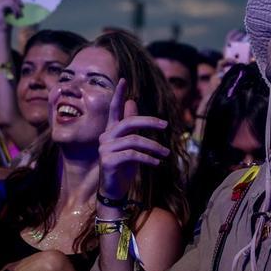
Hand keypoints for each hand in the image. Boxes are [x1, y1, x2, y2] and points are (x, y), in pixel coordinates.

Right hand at [98, 79, 168, 199]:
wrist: (114, 190)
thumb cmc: (124, 166)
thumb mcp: (130, 144)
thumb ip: (131, 125)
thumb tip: (133, 102)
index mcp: (111, 131)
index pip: (114, 109)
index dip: (119, 95)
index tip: (123, 80)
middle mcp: (105, 137)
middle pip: (129, 122)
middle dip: (149, 122)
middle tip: (165, 126)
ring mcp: (105, 149)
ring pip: (134, 140)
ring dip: (153, 146)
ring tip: (165, 153)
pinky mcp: (108, 161)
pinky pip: (132, 155)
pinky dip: (147, 158)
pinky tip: (157, 163)